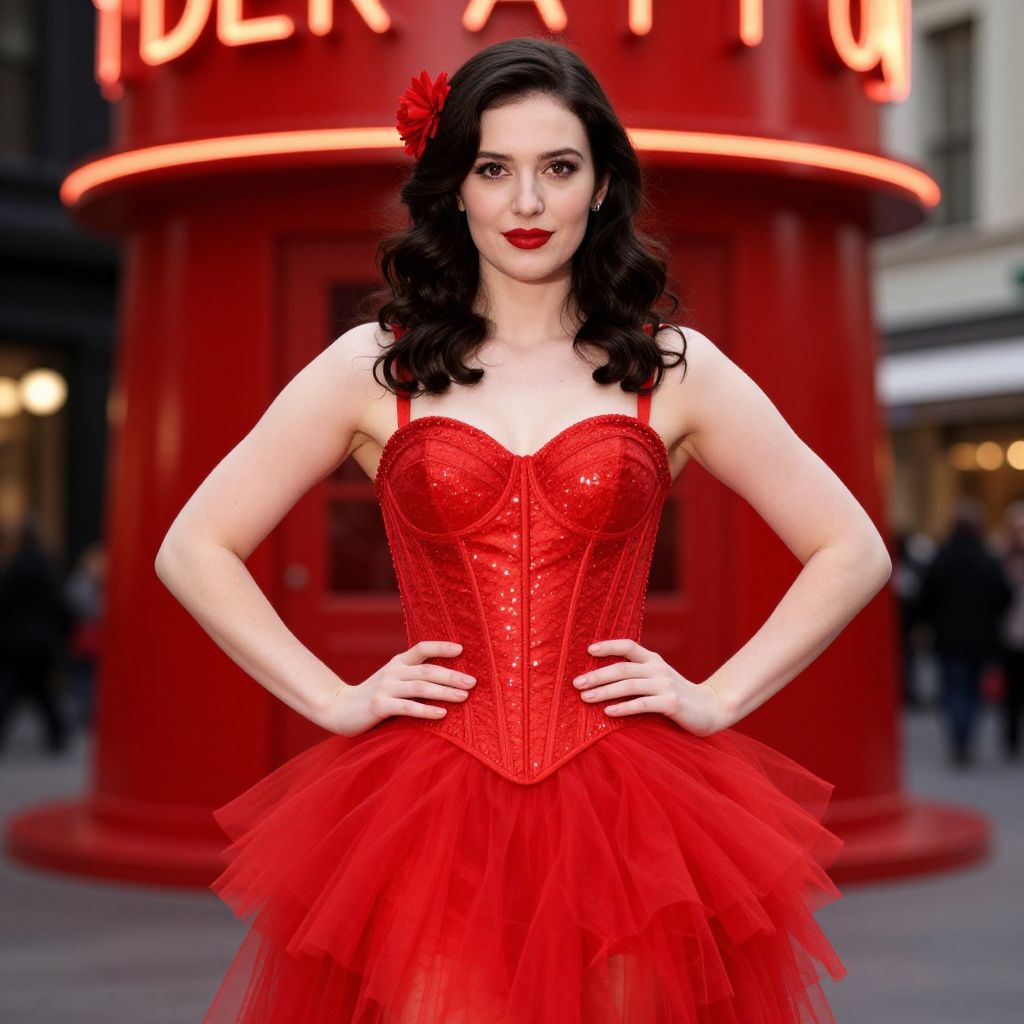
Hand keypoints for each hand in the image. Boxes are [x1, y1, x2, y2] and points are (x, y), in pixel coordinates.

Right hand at [318, 640, 476, 736]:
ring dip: (445, 692)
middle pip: (427, 670)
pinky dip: (426, 710)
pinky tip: (442, 714)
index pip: (422, 648)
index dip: (441, 647)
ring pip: (421, 687)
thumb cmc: (376, 696)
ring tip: (464, 697)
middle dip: (452, 675)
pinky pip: (407, 707)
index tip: (462, 649)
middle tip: (473, 682)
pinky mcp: (379, 706)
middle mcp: (393, 671)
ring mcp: (385, 688)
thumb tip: (450, 679)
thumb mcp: (394, 680)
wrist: (340, 708)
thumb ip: (414, 676)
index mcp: (398, 662)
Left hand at [572, 639, 732, 737]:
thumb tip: (601, 677)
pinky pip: (642, 704)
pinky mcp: (671, 703)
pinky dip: (623, 708)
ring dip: (604, 692)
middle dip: (596, 676)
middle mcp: (658, 669)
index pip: (628, 646)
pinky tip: (608, 713)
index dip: (608, 646)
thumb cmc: (676, 695)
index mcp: (653, 660)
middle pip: (622, 669)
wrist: (710, 708)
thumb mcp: (657, 679)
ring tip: (586, 698)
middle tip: (576, 683)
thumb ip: (637, 674)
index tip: (588, 650)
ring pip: (629, 686)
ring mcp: (665, 685)